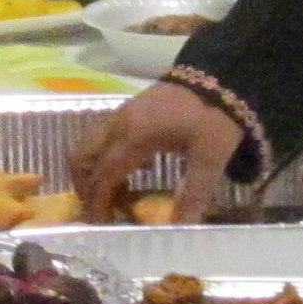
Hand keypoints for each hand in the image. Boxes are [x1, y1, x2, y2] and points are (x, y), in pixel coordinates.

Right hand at [75, 80, 245, 221]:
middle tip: (102, 209)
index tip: (102, 224)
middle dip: (85, 186)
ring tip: (118, 193)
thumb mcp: (209, 157)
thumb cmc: (213, 116)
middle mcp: (119, 124)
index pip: (103, 175)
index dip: (98, 202)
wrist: (221, 74)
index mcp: (134, 137)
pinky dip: (106, 156)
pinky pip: (103, 136)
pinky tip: (137, 168)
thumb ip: (194, 194)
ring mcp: (121, 113)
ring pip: (88, 145)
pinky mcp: (129, 109)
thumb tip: (184, 228)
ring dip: (93, 171)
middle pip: (81, 157)